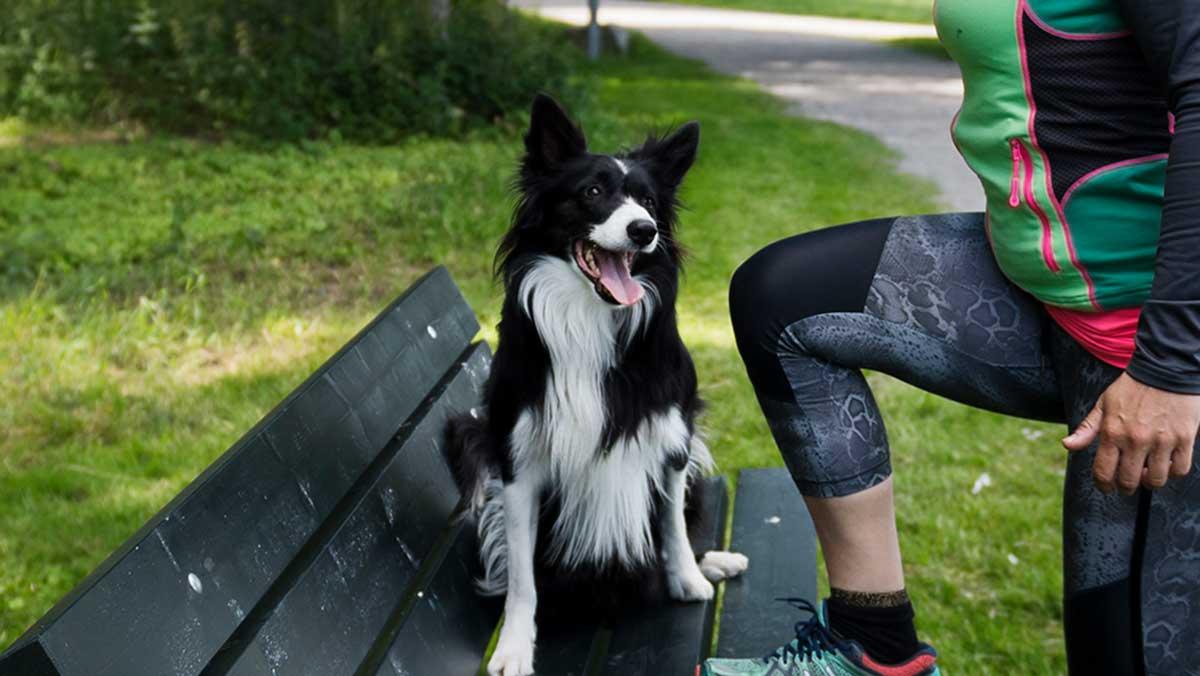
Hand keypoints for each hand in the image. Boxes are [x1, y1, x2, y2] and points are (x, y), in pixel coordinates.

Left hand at [1062, 373, 1199, 493]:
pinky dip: (1172, 473)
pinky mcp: (1184, 438)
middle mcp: (1136, 439)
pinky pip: (1180, 469)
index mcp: (1112, 432)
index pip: (1104, 472)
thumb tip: (1067, 446)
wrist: (1165, 369)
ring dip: (1149, 482)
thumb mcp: (1103, 404)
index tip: (1107, 488)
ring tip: (1147, 473)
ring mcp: (1161, 440)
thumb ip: (1087, 428)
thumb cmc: (1131, 388)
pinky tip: (1166, 465)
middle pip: (1129, 481)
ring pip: (1155, 479)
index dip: (1103, 485)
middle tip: (1127, 484)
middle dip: (1125, 487)